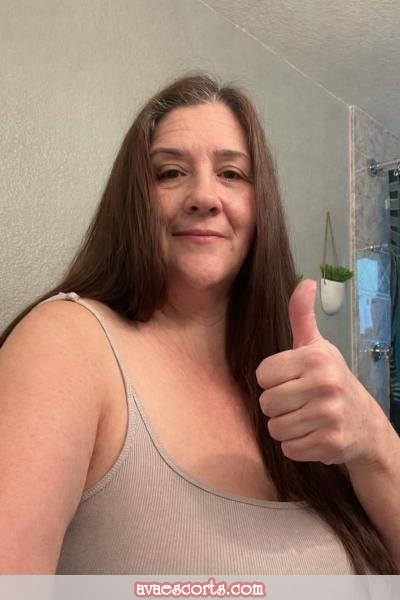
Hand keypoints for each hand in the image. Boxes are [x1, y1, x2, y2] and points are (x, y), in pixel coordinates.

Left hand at [256, 279, 387, 466]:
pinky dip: (296, 445)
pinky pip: (288, 448)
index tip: (291, 380)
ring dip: (286, 426)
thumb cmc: (331, 379)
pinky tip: (313, 434)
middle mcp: (324, 384)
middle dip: (277, 405)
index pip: (262, 375)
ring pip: (275, 428)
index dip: (272, 380)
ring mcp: (328, 415)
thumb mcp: (317, 346)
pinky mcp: (330, 443)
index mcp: (315, 358)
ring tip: (305, 418)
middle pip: (266, 403)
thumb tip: (305, 281)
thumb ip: (302, 316)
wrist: (365, 423)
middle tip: (298, 402)